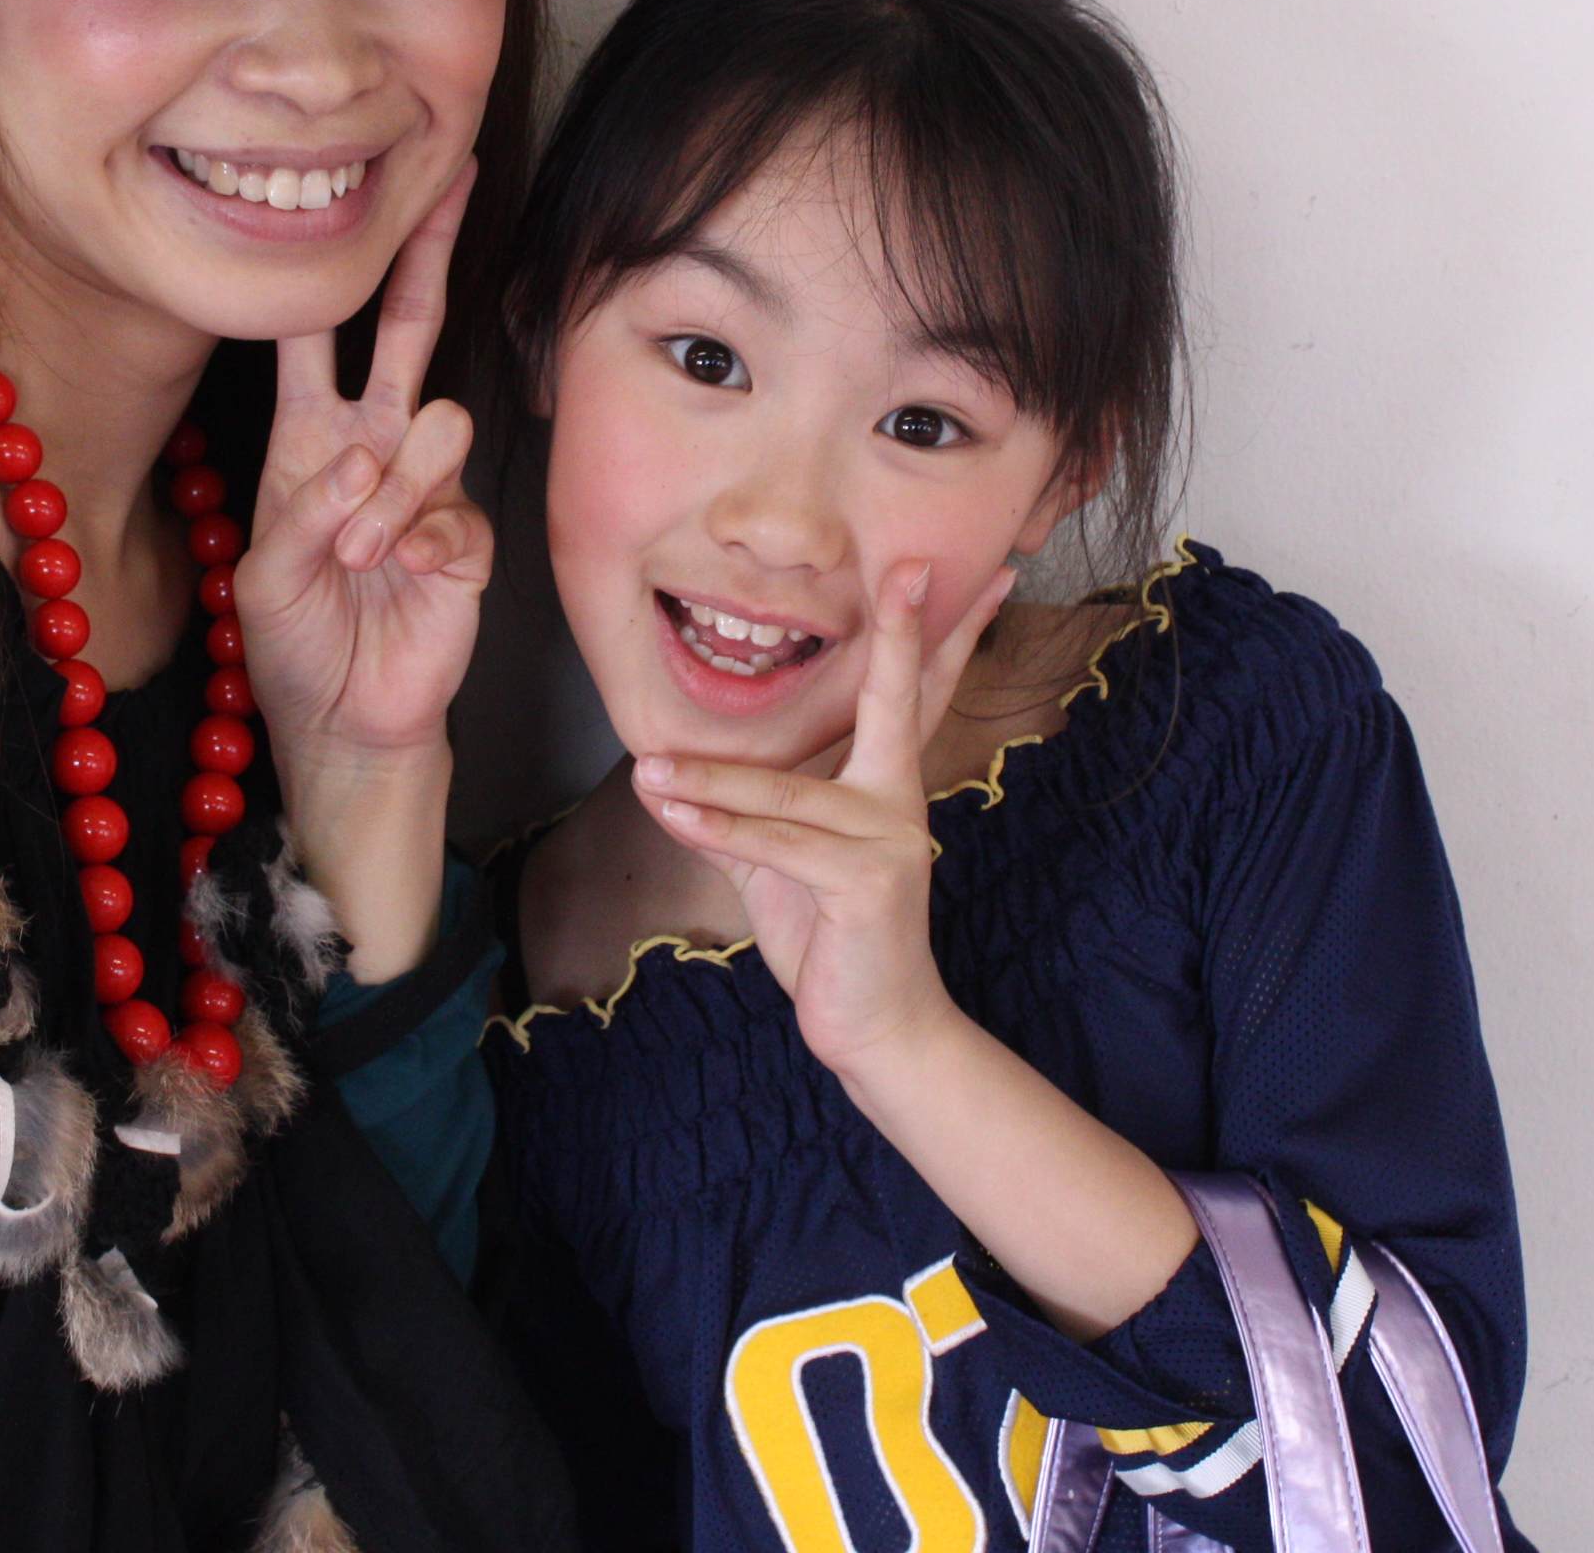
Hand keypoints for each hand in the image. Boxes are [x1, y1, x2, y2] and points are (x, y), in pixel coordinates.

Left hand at [234, 160, 492, 777]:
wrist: (342, 721)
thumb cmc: (293, 643)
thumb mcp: (263, 573)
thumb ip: (304, 509)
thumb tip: (364, 460)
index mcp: (311, 438)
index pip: (319, 334)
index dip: (334, 268)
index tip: (356, 192)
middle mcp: (374, 446)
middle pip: (409, 327)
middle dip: (428, 254)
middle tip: (456, 181)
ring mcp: (426, 488)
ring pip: (438, 422)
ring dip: (390, 488)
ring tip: (356, 551)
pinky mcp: (467, 537)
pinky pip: (454, 509)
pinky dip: (416, 542)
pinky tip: (397, 574)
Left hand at [631, 558, 1018, 1069]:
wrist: (874, 1026)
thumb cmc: (832, 936)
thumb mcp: (776, 863)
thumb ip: (734, 816)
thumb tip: (660, 775)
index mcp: (886, 783)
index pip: (907, 695)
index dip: (924, 631)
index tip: (947, 568)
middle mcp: (898, 801)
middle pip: (897, 702)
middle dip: (899, 631)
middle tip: (909, 566)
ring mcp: (889, 841)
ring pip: (788, 793)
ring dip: (710, 780)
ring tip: (647, 766)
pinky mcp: (868, 885)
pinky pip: (776, 846)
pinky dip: (715, 831)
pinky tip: (669, 812)